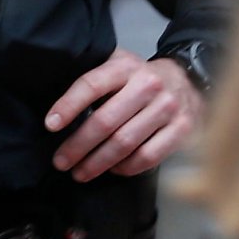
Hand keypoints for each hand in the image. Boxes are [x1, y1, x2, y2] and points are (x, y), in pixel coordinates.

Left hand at [44, 47, 203, 181]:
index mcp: (124, 67)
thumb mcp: (116, 67)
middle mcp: (148, 85)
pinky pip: (148, 156)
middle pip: (105, 121)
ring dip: (98, 162)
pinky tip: (112, 170)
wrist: (187, 80)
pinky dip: (126, 167)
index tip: (50, 126)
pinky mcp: (182, 129)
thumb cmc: (138, 79)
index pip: (91, 85)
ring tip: (80, 172)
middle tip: (60, 161)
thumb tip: (56, 112)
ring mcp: (167, 108)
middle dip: (78, 145)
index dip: (68, 106)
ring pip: (125, 142)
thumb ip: (93, 81)